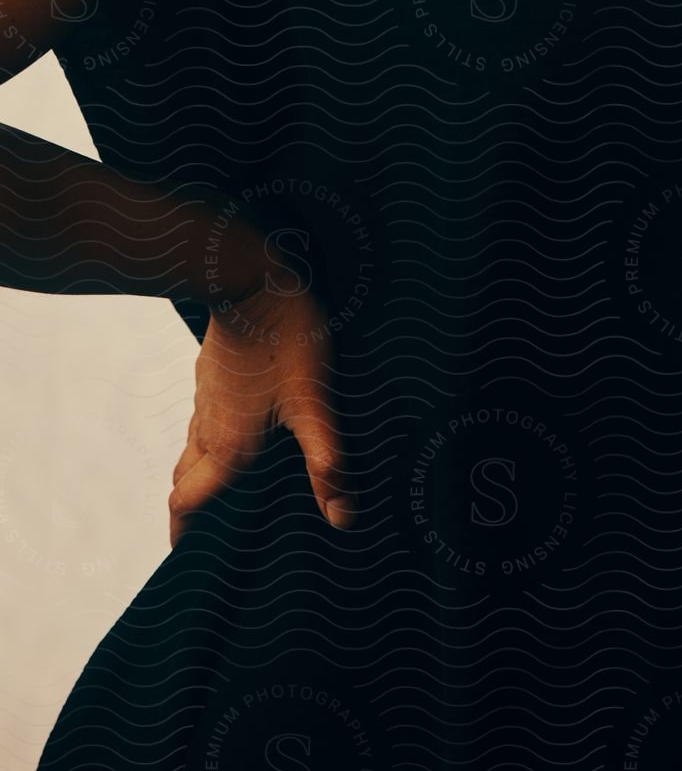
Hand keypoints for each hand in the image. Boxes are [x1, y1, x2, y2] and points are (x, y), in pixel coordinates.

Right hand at [168, 278, 354, 547]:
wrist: (251, 278)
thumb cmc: (286, 341)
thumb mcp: (314, 403)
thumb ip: (327, 461)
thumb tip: (342, 519)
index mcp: (225, 446)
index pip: (185, 503)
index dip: (183, 535)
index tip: (189, 559)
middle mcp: (207, 428)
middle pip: (185, 481)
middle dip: (192, 511)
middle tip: (212, 531)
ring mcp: (207, 398)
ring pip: (194, 448)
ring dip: (204, 475)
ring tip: (230, 489)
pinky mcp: (213, 373)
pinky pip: (206, 418)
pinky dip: (215, 440)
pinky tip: (243, 433)